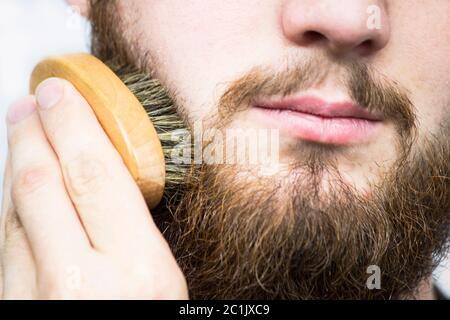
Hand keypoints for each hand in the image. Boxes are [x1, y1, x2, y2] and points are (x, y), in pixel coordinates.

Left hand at [0, 78, 187, 298]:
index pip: (95, 176)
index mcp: (139, 271)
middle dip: (32, 133)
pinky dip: (11, 206)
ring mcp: (34, 299)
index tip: (62, 93)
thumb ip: (142, 234)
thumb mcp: (169, 282)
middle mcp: (81, 284)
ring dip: (17, 165)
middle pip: (41, 185)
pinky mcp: (12, 307)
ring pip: (12, 213)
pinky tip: (21, 191)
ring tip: (24, 136)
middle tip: (30, 103)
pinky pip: (4, 246)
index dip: (74, 125)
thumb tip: (116, 176)